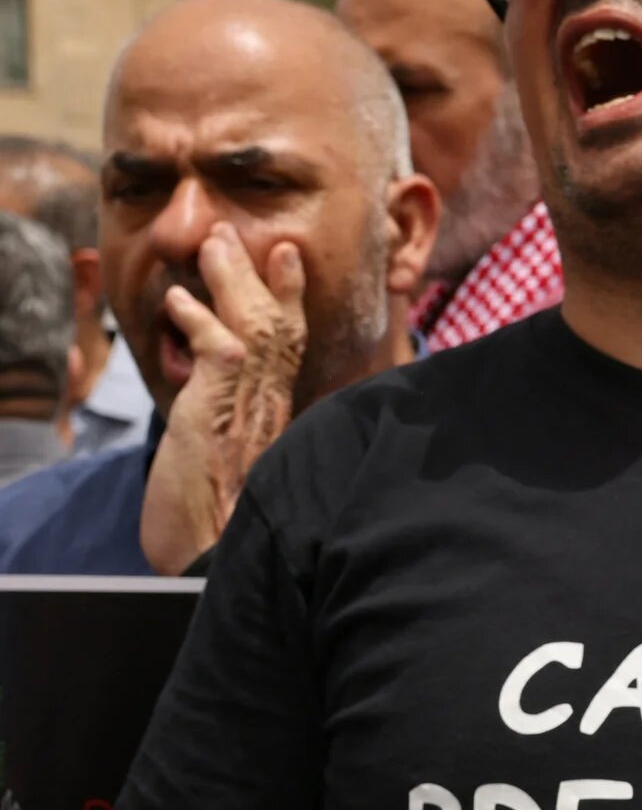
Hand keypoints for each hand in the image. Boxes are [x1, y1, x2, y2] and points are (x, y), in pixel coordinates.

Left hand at [140, 223, 304, 574]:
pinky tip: (182, 301)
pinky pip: (219, 351)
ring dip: (233, 283)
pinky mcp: (219, 416)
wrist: (218, 571)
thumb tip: (239, 447)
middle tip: (252, 238)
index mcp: (275, 427)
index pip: (288, 354)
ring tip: (214, 245)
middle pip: (281, 331)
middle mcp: (271, 415)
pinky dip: (201, 321)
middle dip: (269, 281)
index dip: (290, 303)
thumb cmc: (219, 543)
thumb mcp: (234, 489)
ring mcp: (247, 414)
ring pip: (255, 329)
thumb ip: (239, 455)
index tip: (287, 261)